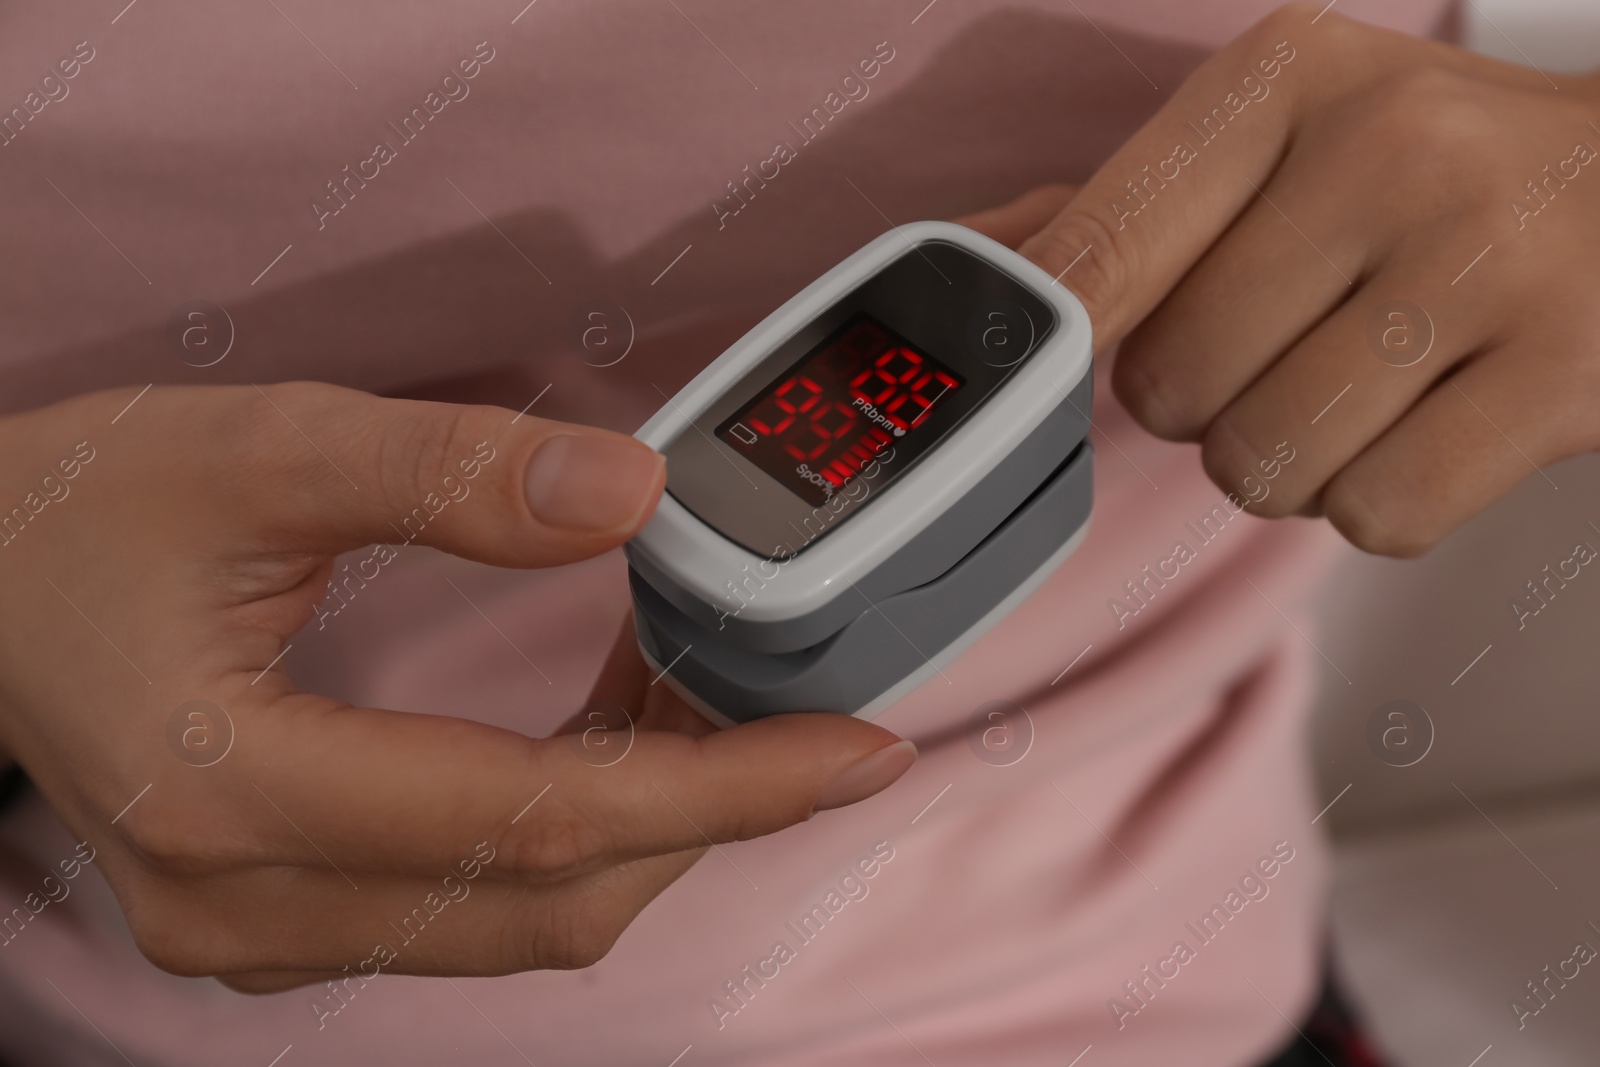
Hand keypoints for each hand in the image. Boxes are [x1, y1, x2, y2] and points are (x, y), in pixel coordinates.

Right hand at [0, 383, 913, 990]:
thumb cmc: (81, 515)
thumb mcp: (261, 449)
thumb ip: (448, 472)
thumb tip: (631, 494)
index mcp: (236, 792)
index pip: (537, 821)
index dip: (720, 791)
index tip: (854, 752)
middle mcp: (250, 904)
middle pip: (550, 902)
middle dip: (703, 813)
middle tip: (790, 703)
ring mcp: (262, 933)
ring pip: (521, 923)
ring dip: (643, 825)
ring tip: (706, 700)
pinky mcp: (282, 921)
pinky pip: (474, 908)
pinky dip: (571, 835)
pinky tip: (613, 737)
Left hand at [1011, 4, 1599, 554]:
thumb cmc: (1442, 171)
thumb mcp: (1295, 131)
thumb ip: (1142, 207)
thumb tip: (991, 262)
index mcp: (1288, 77)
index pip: (1102, 250)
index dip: (1051, 341)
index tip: (1036, 374)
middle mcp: (1389, 149)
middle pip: (1171, 384)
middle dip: (1207, 403)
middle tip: (1286, 353)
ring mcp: (1487, 258)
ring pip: (1262, 462)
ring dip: (1289, 461)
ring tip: (1363, 389)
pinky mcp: (1565, 372)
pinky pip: (1373, 514)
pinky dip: (1378, 502)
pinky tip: (1426, 429)